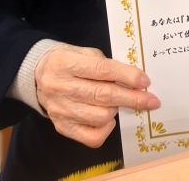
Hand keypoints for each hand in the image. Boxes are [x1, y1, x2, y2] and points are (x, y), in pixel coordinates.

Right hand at [35, 44, 159, 147]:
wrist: (37, 74)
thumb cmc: (68, 60)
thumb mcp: (83, 52)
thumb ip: (105, 64)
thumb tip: (133, 79)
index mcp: (66, 63)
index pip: (102, 70)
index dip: (127, 76)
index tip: (145, 81)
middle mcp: (61, 87)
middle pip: (103, 95)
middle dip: (132, 98)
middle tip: (151, 100)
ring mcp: (60, 109)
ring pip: (100, 116)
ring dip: (117, 110)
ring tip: (121, 102)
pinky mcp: (61, 126)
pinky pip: (91, 137)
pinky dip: (106, 129)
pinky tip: (109, 118)